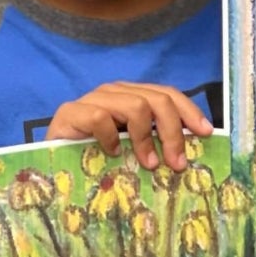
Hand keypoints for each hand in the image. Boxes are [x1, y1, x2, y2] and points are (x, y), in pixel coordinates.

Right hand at [46, 81, 212, 170]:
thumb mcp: (132, 149)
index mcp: (131, 96)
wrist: (50, 164)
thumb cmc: (96, 159)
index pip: (167, 93)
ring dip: (146, 138)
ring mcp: (91, 100)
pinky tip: (111, 153)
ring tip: (149, 164)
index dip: (188, 111)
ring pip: (134, 104)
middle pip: (156, 98)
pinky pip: (99, 117)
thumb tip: (188, 154)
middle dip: (172, 131)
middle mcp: (113, 92)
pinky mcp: (69, 112)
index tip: (205, 133)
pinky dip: (110, 137)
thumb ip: (154, 143)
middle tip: (176, 163)